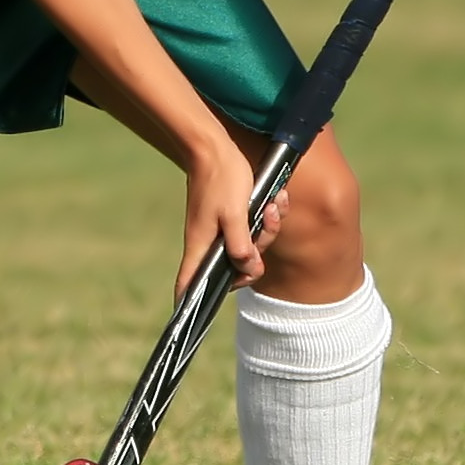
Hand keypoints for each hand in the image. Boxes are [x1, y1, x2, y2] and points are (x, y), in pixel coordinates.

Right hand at [176, 145, 285, 300]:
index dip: (189, 303)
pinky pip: (253, 229)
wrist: (215, 147)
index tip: (196, 316)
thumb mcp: (235, 213)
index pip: (188, 284)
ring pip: (249, 247)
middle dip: (259, 253)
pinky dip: (268, 218)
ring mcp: (218, 231)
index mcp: (202, 245)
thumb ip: (240, 244)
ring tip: (274, 204)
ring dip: (268, 229)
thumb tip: (247, 267)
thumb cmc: (222, 179)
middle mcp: (208, 242)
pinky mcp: (230, 218)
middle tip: (266, 225)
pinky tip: (276, 199)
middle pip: (235, 268)